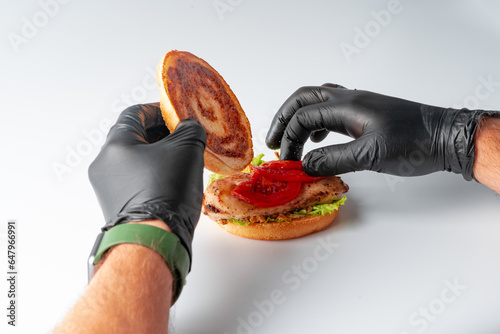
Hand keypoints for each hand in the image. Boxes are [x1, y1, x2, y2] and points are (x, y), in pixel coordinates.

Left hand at [88, 103, 205, 258]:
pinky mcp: (116, 205)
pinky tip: (172, 181)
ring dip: (157, 155)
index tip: (176, 115)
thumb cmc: (166, 191)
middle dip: (160, 134)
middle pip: (133, 137)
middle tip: (182, 137)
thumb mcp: (187, 149)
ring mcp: (108, 187)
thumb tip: (188, 128)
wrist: (154, 239)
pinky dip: (152, 174)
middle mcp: (105, 164)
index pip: (134, 113)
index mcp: (115, 144)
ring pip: (134, 160)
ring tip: (182, 160)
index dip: (158, 110)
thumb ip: (190, 129)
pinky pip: (134, 180)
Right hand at [266, 84, 496, 179]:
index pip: (303, 116)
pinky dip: (317, 123)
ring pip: (317, 103)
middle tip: (273, 142)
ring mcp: (358, 105)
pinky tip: (319, 139)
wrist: (445, 136)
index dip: (289, 139)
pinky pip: (332, 111)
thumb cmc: (414, 143)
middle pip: (304, 99)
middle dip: (284, 119)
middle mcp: (349, 99)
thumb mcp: (371, 156)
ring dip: (300, 120)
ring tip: (291, 142)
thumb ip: (334, 159)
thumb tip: (304, 165)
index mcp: (347, 105)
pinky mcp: (366, 115)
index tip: (286, 162)